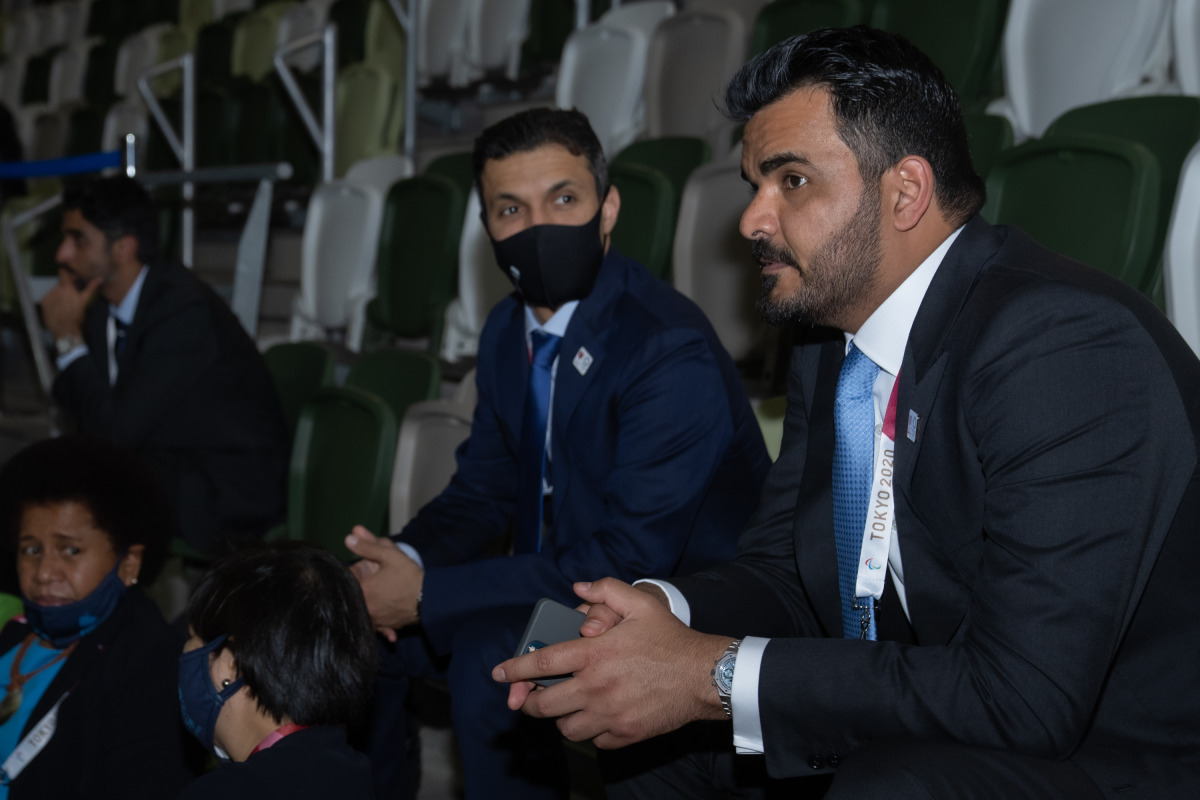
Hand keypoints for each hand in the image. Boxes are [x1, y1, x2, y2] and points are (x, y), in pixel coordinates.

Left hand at [41, 271, 99, 338]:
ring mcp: (48, 295)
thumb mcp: (85, 301)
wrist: (64, 328)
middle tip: (71, 297)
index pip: (62, 272)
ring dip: (59, 295)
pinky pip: (48, 299)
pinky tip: (57, 308)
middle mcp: (56, 289)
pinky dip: (52, 301)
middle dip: (65, 288)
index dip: (66, 273)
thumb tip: (100, 278)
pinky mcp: (43, 303)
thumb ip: (91, 288)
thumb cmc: (76, 315)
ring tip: (64, 306)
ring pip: (54, 292)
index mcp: (67, 287)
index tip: (69, 276)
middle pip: (60, 285)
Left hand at [345, 525, 423, 641]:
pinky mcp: (388, 626)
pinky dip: (382, 624)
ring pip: (366, 612)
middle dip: (362, 589)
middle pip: (356, 597)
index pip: (348, 581)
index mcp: (363, 590)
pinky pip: (379, 626)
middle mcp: (366, 607)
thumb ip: (367, 547)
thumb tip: (348, 537)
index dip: (354, 574)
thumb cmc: (409, 576)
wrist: (430, 598)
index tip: (363, 570)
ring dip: (370, 605)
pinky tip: (387, 620)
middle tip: (375, 582)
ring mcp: (376, 619)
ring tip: (382, 596)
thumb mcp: (389, 555)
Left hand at [492, 578, 730, 748]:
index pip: (540, 664)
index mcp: (593, 655)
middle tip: (529, 697)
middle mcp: (595, 687)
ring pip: (566, 728)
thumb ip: (605, 590)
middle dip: (529, 702)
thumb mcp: (640, 603)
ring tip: (567, 707)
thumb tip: (578, 588)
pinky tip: (597, 717)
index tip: (499, 673)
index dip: (514, 669)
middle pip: (543, 705)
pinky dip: (591, 732)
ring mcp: (609, 715)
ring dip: (561, 718)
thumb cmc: (671, 639)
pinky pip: (595, 741)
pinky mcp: (625, 735)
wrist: (704, 676)